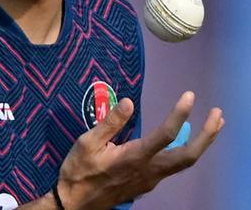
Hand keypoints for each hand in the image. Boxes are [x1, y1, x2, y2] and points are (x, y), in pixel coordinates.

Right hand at [56, 91, 223, 209]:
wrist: (77, 203)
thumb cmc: (79, 170)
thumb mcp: (87, 143)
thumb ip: (110, 123)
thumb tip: (128, 102)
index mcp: (134, 157)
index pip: (165, 134)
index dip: (180, 114)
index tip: (189, 96)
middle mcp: (149, 170)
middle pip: (188, 155)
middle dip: (207, 135)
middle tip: (218, 114)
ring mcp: (151, 179)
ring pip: (184, 162)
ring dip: (202, 143)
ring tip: (212, 124)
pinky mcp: (148, 183)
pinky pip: (173, 166)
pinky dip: (187, 151)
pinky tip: (184, 140)